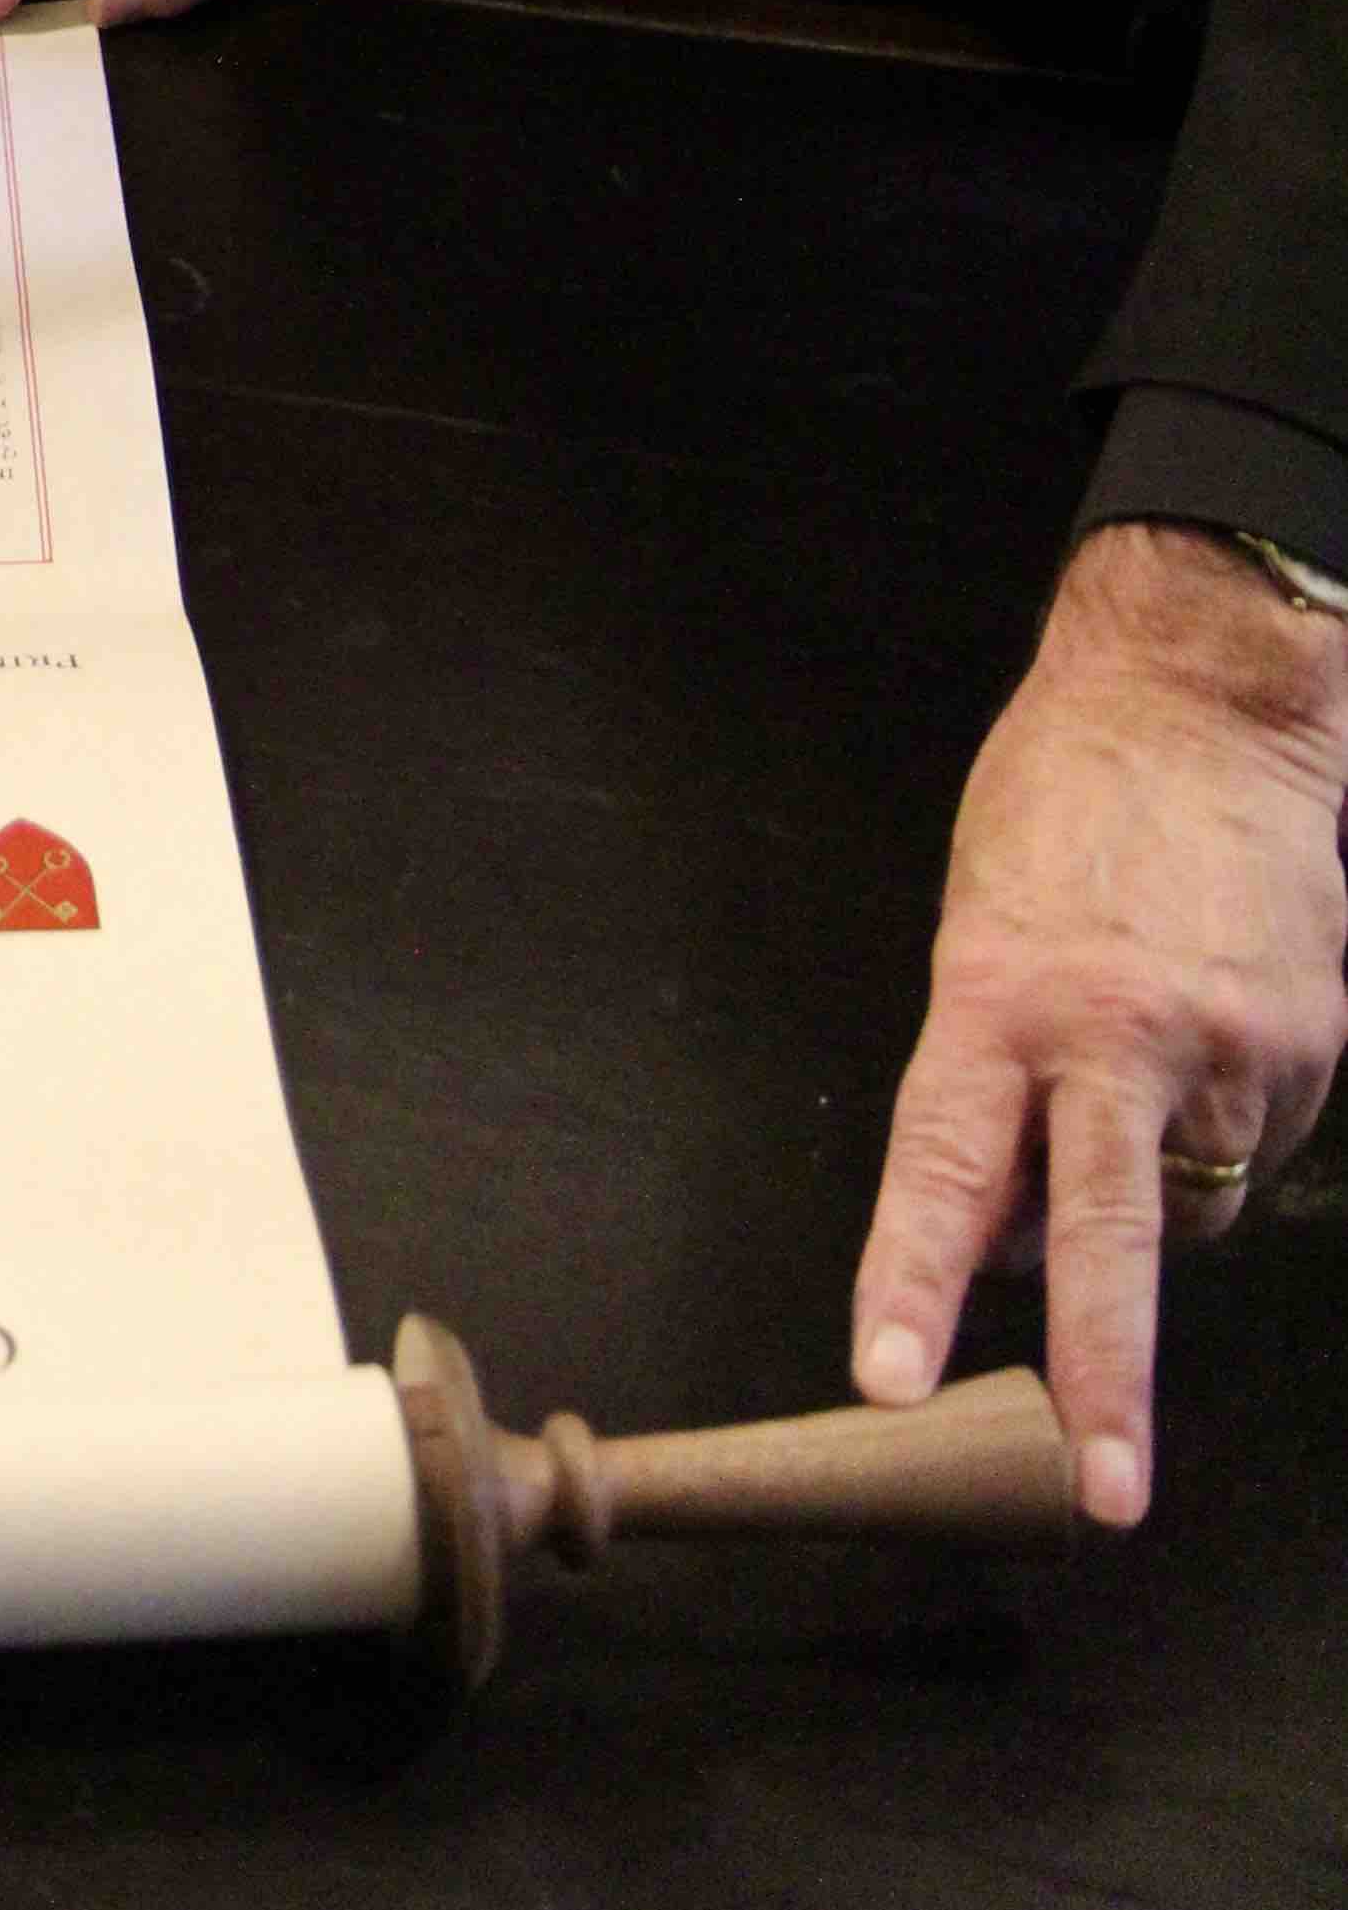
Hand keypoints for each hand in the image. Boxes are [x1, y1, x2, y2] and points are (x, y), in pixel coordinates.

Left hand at [851, 520, 1347, 1522]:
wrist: (1205, 702)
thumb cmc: (1068, 801)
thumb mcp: (981, 930)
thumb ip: (988, 1084)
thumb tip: (1002, 1234)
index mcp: (1001, 997)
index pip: (941, 1166)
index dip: (912, 1276)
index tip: (890, 1369)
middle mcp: (1113, 1035)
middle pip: (1104, 1234)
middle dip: (1103, 1377)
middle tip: (1104, 1490)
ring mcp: (1224, 1048)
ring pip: (1186, 1203)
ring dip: (1155, 1197)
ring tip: (1140, 1080)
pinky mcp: (1303, 1049)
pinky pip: (1249, 1148)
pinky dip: (1218, 1133)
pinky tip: (1204, 1045)